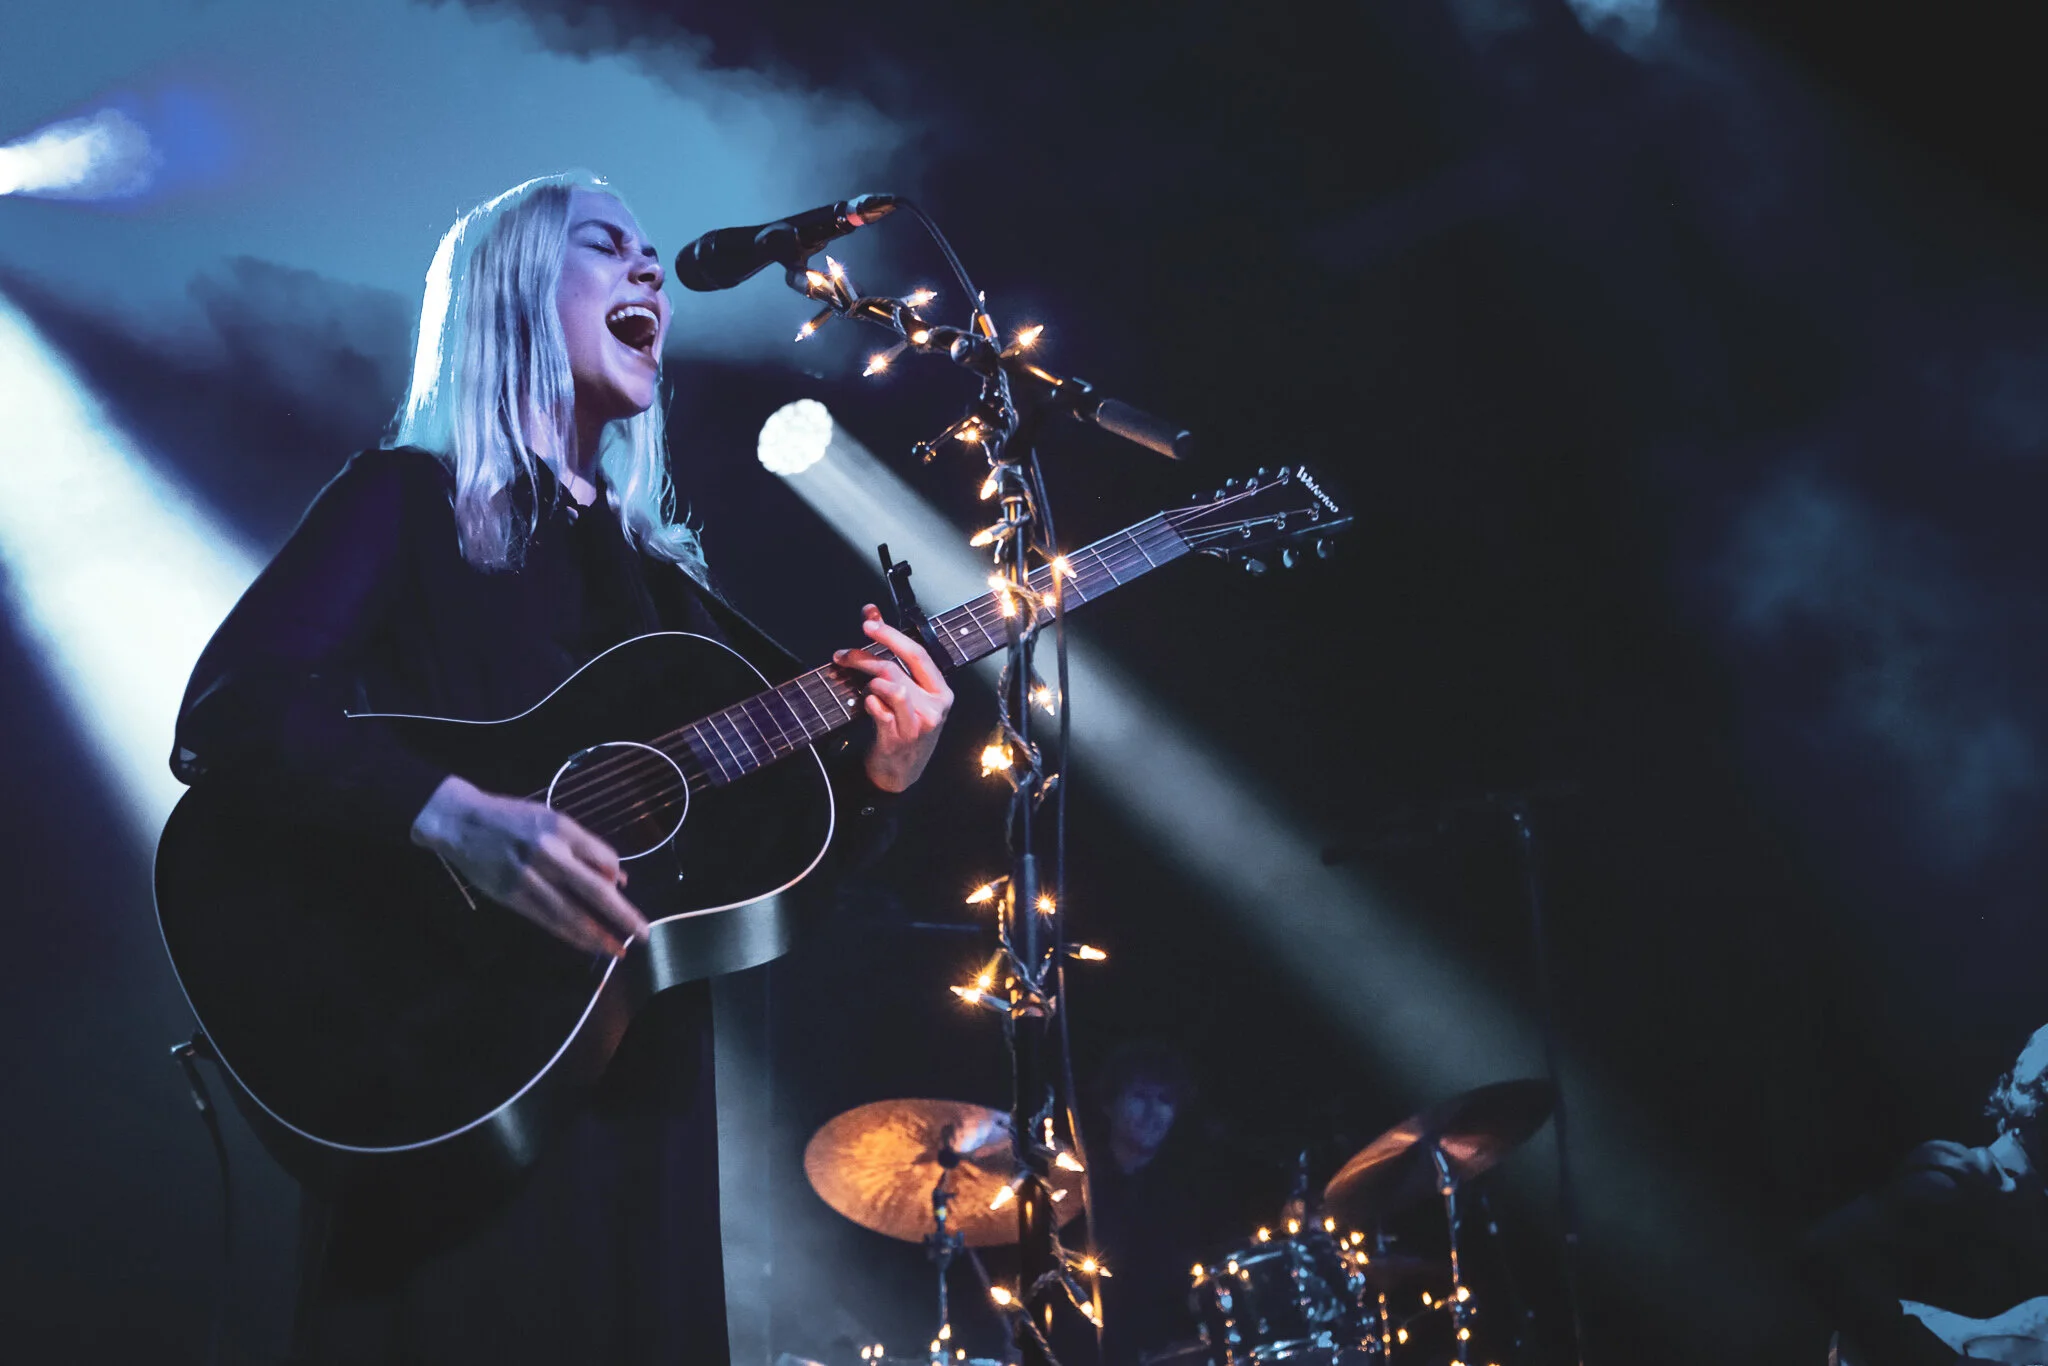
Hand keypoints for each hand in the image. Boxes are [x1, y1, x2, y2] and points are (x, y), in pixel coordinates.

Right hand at [410, 775, 649, 956]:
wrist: (462, 822)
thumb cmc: (514, 819)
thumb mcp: (552, 819)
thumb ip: (585, 846)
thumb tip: (619, 878)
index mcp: (562, 829)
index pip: (604, 858)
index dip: (617, 877)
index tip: (625, 890)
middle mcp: (548, 853)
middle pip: (594, 890)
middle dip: (622, 915)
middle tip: (644, 934)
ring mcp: (527, 878)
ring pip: (571, 914)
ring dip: (598, 935)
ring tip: (619, 950)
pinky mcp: (510, 896)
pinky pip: (547, 920)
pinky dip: (571, 935)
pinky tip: (588, 944)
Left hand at [834, 603, 954, 792]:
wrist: (900, 774)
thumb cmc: (904, 729)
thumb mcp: (908, 694)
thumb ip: (893, 654)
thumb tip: (871, 612)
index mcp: (941, 691)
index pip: (918, 654)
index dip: (891, 635)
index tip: (868, 623)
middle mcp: (935, 706)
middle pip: (899, 668)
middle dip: (868, 655)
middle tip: (845, 653)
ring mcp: (919, 724)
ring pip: (892, 687)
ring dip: (869, 683)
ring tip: (862, 687)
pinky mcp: (900, 739)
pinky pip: (881, 711)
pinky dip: (869, 703)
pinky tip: (867, 704)